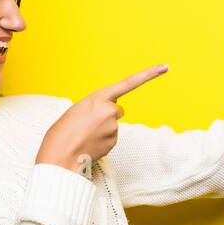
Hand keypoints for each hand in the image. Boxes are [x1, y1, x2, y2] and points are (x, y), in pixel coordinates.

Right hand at [37, 64, 168, 174]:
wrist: (58, 157)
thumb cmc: (61, 133)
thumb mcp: (76, 111)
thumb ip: (94, 108)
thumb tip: (105, 117)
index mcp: (97, 97)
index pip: (129, 83)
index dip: (149, 75)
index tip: (165, 68)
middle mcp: (109, 110)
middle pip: (117, 111)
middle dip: (106, 116)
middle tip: (87, 125)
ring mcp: (113, 127)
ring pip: (112, 127)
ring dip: (102, 131)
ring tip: (83, 136)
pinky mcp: (114, 142)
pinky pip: (111, 139)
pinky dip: (102, 142)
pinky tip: (88, 144)